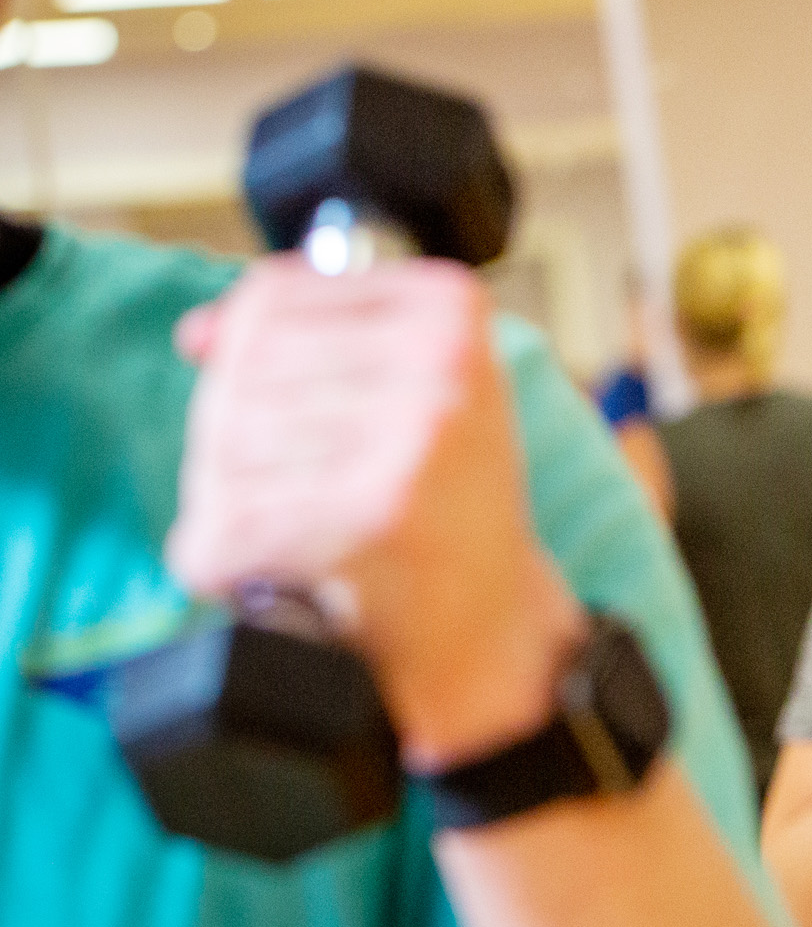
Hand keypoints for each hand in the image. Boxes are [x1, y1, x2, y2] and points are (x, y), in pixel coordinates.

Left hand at [166, 257, 583, 770]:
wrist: (495, 628)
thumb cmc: (449, 510)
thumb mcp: (416, 391)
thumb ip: (319, 340)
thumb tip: (200, 334)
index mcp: (452, 312)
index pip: (274, 299)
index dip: (238, 350)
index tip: (262, 396)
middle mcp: (441, 364)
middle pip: (242, 373)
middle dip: (236, 441)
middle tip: (295, 490)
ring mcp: (413, 439)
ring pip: (224, 448)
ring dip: (228, 504)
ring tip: (296, 532)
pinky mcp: (374, 517)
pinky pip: (225, 525)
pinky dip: (223, 562)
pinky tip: (276, 572)